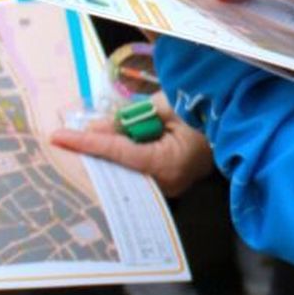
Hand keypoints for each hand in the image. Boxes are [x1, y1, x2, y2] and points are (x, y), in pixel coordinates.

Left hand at [51, 93, 214, 197]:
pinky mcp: (164, 185)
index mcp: (168, 162)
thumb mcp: (164, 106)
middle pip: (116, 169)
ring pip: (123, 172)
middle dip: (91, 153)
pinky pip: (134, 171)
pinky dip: (119, 159)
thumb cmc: (204, 112)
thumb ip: (129, 119)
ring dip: (104, 156)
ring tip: (78, 141)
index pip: (119, 152)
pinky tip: (104, 147)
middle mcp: (165, 183)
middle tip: (62, 139)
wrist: (235, 125)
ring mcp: (166, 188)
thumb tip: (94, 127)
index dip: (87, 142)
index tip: (58, 138)